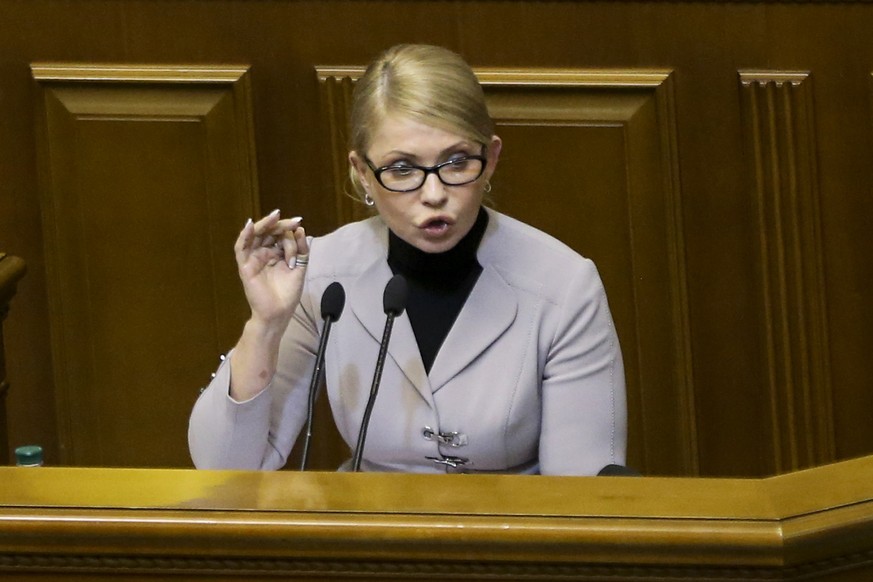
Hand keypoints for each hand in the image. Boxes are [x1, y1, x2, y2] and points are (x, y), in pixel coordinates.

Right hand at [234, 209, 308, 326]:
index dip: (288, 227)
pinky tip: (250, 225)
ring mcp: (253, 259)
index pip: (279, 235)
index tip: (299, 222)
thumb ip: (301, 249)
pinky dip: (244, 235)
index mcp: (276, 254)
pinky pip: (241, 248)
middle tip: (292, 220)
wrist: (279, 312)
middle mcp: (263, 254)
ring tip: (275, 216)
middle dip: (279, 224)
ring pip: (255, 236)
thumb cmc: (288, 293)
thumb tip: (299, 229)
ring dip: (264, 225)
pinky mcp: (245, 266)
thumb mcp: (300, 266)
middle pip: (268, 232)